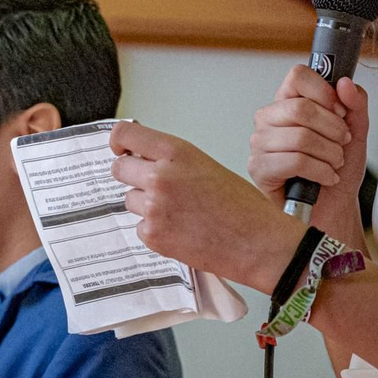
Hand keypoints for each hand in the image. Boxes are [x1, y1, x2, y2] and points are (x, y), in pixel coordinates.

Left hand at [112, 121, 305, 293]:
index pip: (125, 134)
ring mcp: (154, 207)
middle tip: (153, 186)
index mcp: (176, 153)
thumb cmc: (242, 206)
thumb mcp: (205, 166)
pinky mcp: (153, 235)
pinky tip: (181, 230)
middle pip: (119, 169)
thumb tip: (144, 159)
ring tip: (179, 212)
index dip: (119, 141)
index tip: (120, 148)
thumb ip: (172, 160)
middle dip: (132, 176)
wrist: (259, 243)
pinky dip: (155, 230)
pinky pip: (140, 226)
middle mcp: (160, 176)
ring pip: (129, 199)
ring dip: (145, 205)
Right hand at [248, 67, 369, 205]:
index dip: (324, 92)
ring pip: (300, 137)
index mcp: (287, 102)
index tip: (340, 111)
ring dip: (329, 154)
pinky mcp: (259, 168)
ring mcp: (260, 143)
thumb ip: (355, 104)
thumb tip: (344, 82)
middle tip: (342, 143)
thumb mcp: (356, 132)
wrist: (335, 206)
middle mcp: (268, 119)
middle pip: (300, 108)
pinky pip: (294, 161)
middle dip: (333, 129)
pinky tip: (325, 178)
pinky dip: (320, 171)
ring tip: (334, 164)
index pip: (297, 76)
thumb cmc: (337, 169)